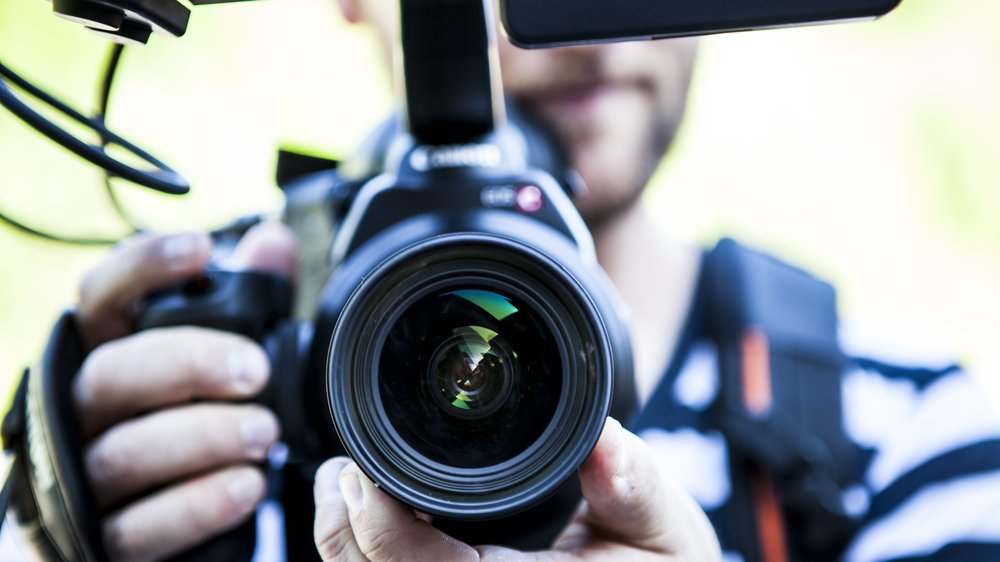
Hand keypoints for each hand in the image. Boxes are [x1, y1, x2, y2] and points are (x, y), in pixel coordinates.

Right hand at [73, 223, 296, 560]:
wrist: (160, 518)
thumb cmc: (188, 420)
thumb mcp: (220, 360)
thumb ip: (249, 303)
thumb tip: (273, 242)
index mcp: (109, 353)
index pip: (103, 296)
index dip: (143, 268)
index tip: (201, 250)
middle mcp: (85, 410)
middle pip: (112, 373)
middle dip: (187, 364)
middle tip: (254, 371)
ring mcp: (85, 477)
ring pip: (125, 452)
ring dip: (202, 438)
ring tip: (263, 432)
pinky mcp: (104, 538)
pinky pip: (139, 526)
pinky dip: (197, 505)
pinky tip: (246, 486)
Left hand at [312, 418, 722, 560]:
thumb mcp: (666, 528)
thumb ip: (635, 487)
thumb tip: (606, 442)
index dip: (381, 527)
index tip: (361, 471)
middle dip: (342, 533)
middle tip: (340, 470)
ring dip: (348, 546)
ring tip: (344, 487)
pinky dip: (371, 555)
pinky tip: (373, 517)